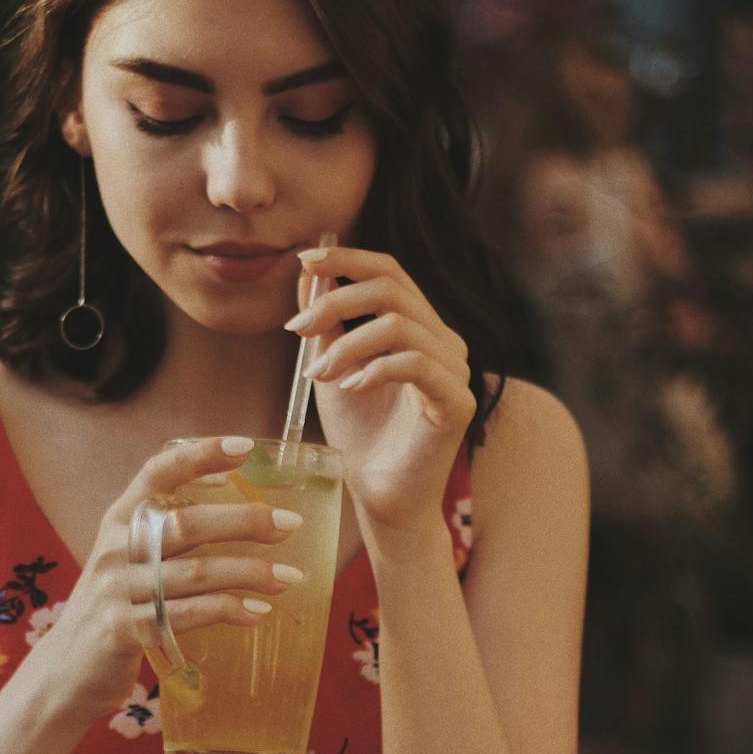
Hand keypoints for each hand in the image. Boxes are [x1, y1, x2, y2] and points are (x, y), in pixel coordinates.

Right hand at [43, 437, 301, 713]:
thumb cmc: (116, 606)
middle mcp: (115, 549)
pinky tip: (257, 612)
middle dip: (244, 522)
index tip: (245, 447)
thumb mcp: (130, 560)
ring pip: (195, 573)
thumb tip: (246, 516)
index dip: (199, 456)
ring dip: (249, 573)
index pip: (158, 473)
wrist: (65, 671)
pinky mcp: (124, 632)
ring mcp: (117, 591)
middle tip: (290, 525)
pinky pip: (187, 615)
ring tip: (288, 578)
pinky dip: (228, 610)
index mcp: (119, 520)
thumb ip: (169, 536)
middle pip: (187, 524)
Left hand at [287, 246, 474, 531]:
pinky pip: (415, 363)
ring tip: (319, 373)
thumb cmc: (359, 434)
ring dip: (347, 344)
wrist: (379, 495)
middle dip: (336, 300)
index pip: (390, 273)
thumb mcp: (331, 366)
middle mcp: (444, 342)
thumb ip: (325, 321)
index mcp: (419, 328)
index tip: (304, 260)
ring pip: (399, 326)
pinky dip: (374, 369)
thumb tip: (308, 271)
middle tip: (296, 328)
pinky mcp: (456, 402)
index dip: (348, 258)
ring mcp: (455, 371)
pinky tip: (350, 388)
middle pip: (393, 289)